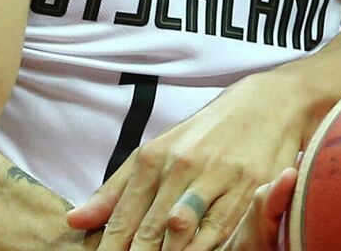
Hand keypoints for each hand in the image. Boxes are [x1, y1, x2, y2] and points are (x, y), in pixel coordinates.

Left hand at [68, 72, 307, 250]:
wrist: (267, 104)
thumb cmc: (204, 134)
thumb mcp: (156, 152)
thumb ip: (115, 191)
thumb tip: (74, 221)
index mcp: (153, 158)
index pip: (123, 218)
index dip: (109, 250)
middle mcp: (181, 166)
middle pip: (149, 231)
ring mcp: (216, 177)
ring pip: (182, 232)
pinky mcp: (248, 188)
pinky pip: (219, 230)